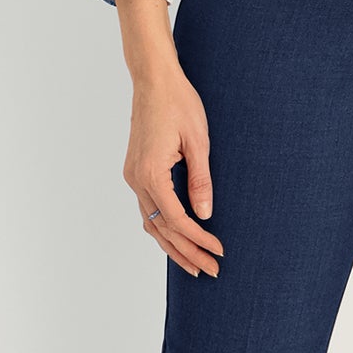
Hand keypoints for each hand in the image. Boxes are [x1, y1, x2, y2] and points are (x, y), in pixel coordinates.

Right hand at [116, 0, 222, 276]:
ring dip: (173, 245)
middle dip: (186, 252)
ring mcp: (134, 176)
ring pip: (151, 223)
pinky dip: (163, 228)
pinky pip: (148, 209)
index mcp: (151, 173)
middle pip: (161, 229)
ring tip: (195, 265)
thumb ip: (201, 180)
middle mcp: (136, 179)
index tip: (218, 252)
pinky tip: (177, 239)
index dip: (198, 240)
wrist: (154, 80)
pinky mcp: (136, 171)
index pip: (176, 219)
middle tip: (211, 272)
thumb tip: (206, 215)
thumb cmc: (179, 103)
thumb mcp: (198, 141)